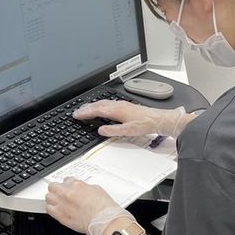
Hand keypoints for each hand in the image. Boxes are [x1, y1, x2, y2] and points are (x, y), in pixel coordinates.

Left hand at [45, 177, 130, 234]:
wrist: (105, 221)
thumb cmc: (105, 208)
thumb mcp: (97, 190)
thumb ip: (85, 188)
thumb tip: (82, 190)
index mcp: (77, 185)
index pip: (66, 180)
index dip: (67, 185)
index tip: (68, 188)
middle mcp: (68, 193)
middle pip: (53, 186)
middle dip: (56, 190)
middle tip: (60, 194)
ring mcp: (63, 204)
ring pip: (48, 197)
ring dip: (53, 199)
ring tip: (58, 203)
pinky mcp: (61, 216)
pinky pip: (49, 209)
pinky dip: (52, 209)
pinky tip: (57, 211)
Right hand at [73, 99, 188, 138]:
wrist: (158, 119)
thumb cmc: (145, 124)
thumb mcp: (128, 131)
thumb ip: (113, 130)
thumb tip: (100, 130)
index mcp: (117, 110)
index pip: (97, 110)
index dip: (85, 112)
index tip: (76, 114)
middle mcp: (118, 105)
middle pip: (98, 104)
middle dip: (86, 108)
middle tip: (76, 111)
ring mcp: (121, 104)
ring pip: (103, 103)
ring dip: (92, 105)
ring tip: (85, 109)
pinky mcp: (125, 105)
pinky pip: (108, 103)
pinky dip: (100, 105)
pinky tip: (101, 108)